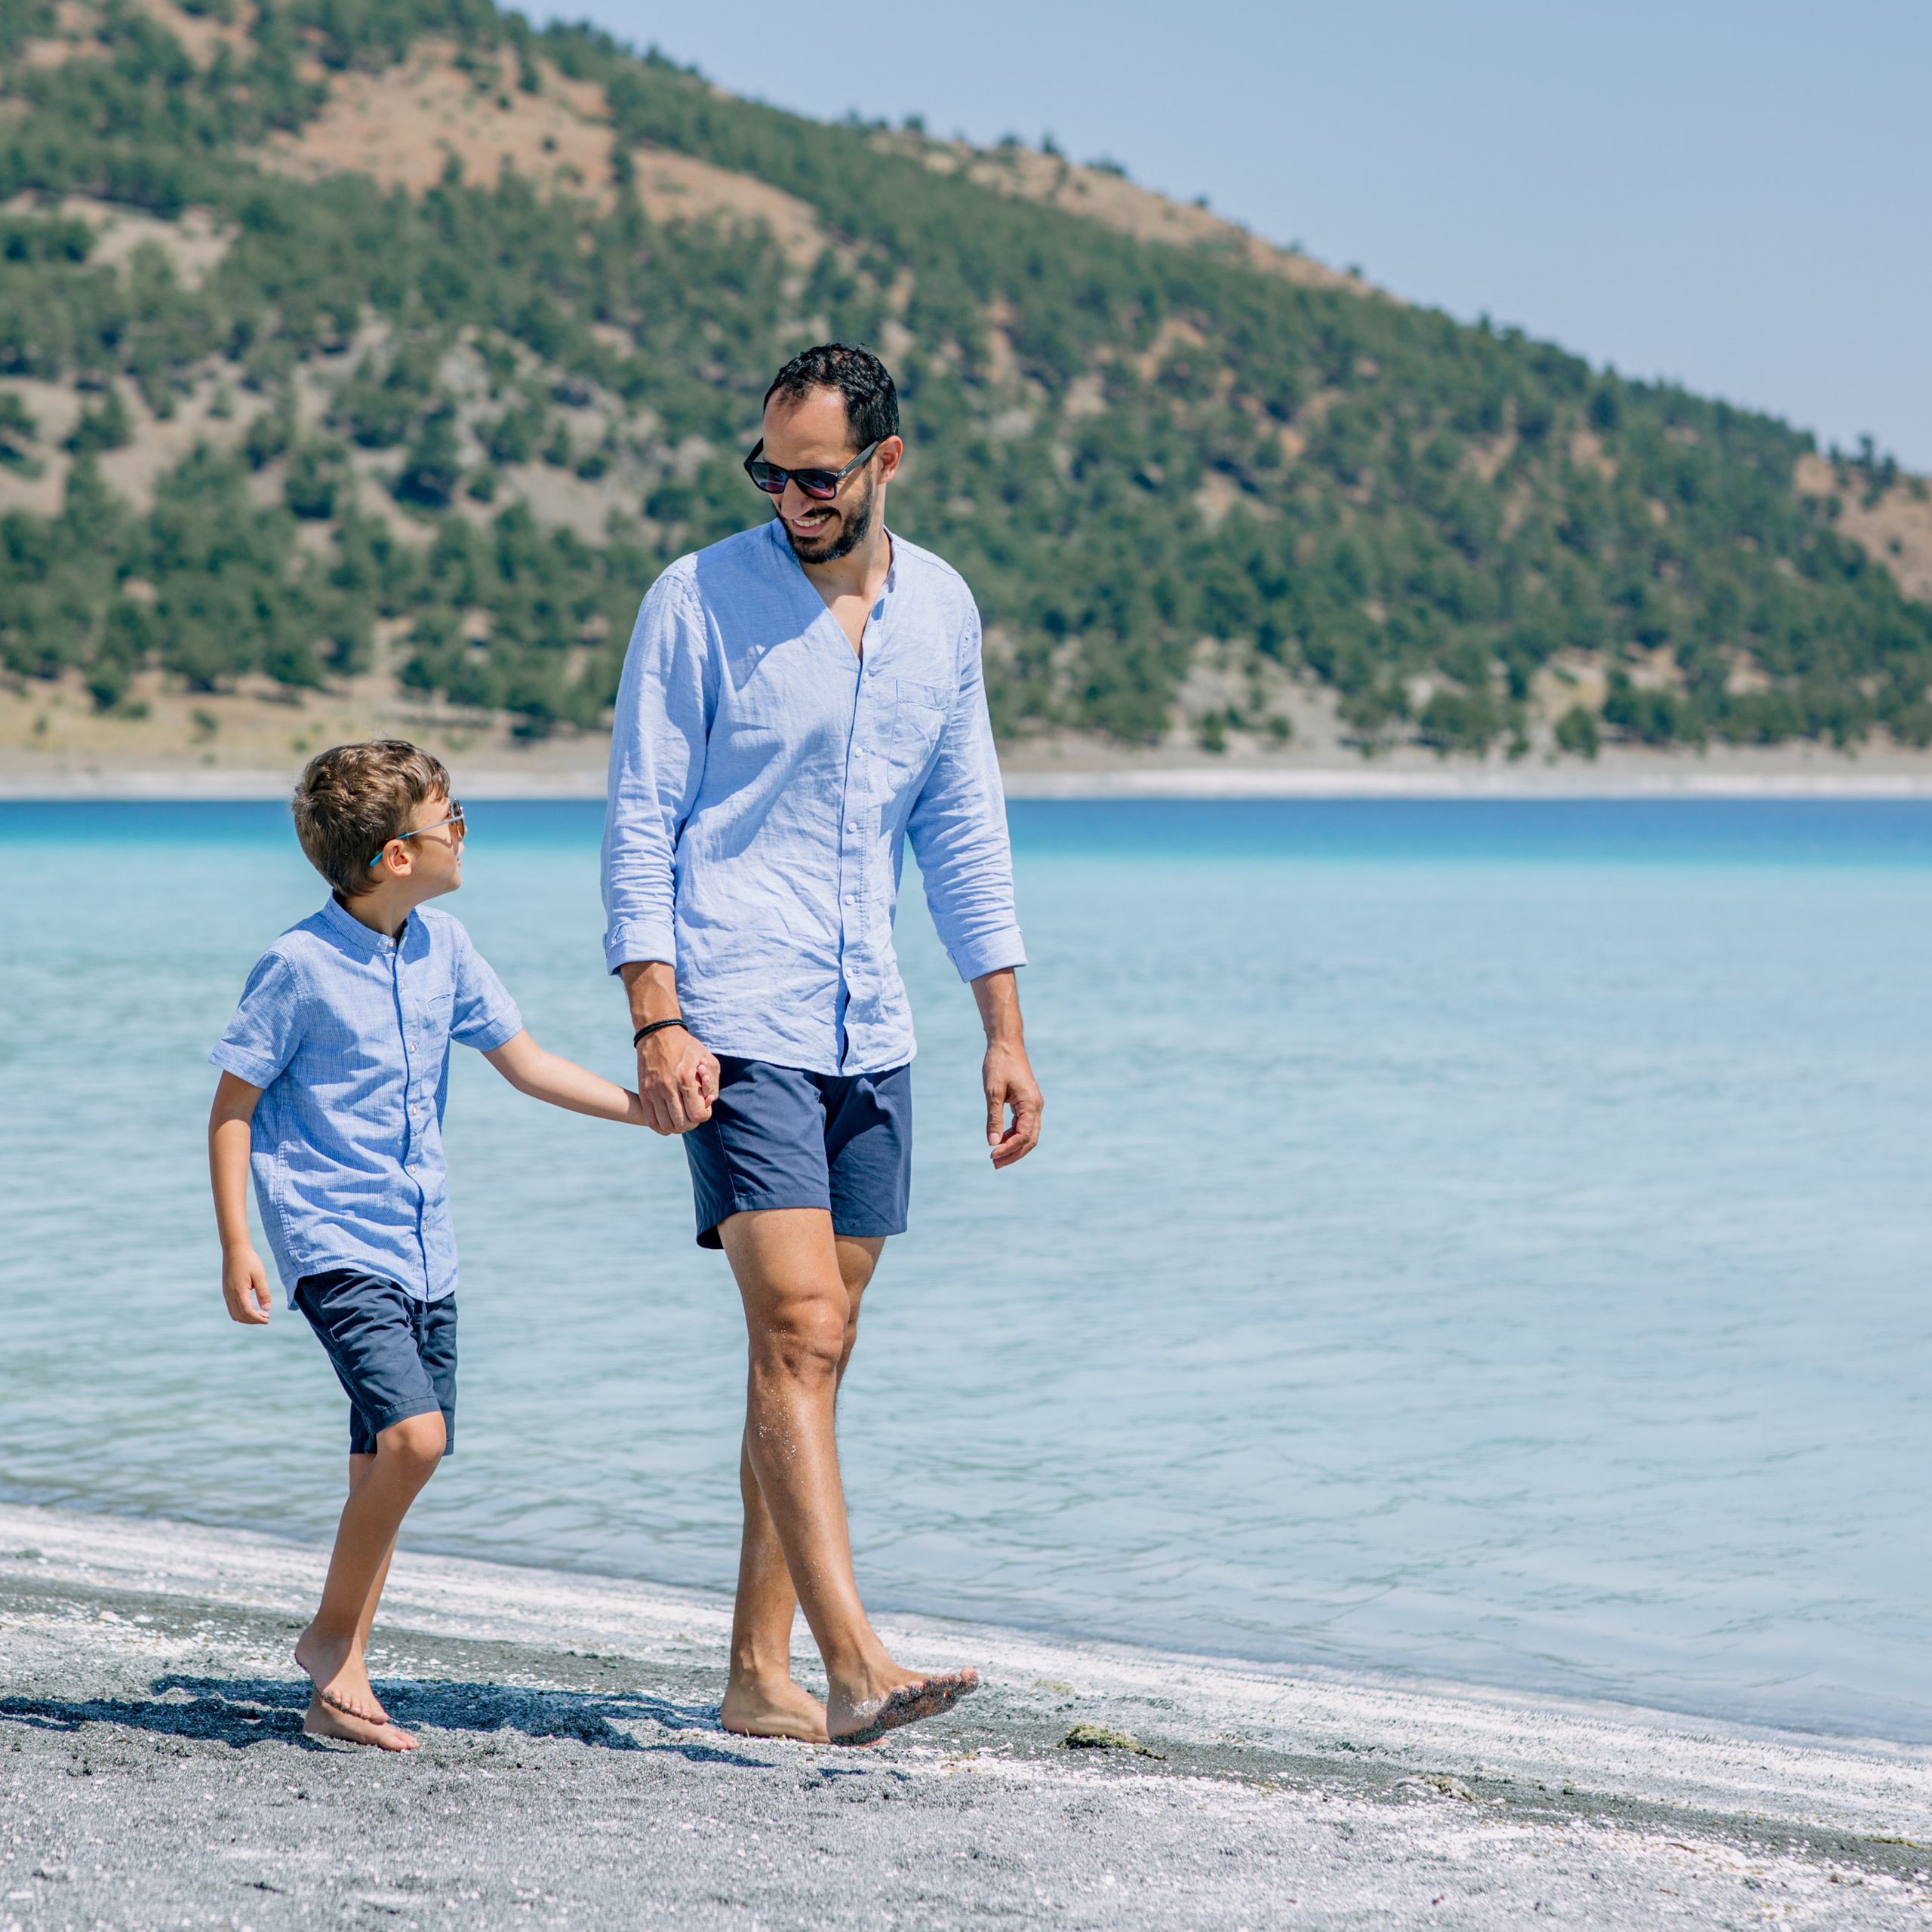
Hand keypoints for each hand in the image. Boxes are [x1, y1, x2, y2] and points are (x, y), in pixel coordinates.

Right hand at [222, 1246, 271, 1324]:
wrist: (234, 1250)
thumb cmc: (249, 1261)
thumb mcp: (260, 1275)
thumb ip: (264, 1292)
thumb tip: (268, 1308)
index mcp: (239, 1291)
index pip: (247, 1312)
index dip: (257, 1318)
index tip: (268, 1318)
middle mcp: (230, 1295)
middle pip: (240, 1316)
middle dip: (253, 1320)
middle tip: (267, 1317)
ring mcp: (227, 1294)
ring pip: (235, 1314)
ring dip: (247, 1318)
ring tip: (261, 1313)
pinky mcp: (227, 1292)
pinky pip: (232, 1308)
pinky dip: (242, 1313)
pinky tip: (253, 1308)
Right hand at [637, 1025, 720, 1134]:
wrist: (658, 1034)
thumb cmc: (687, 1047)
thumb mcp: (708, 1059)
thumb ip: (713, 1084)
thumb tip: (709, 1103)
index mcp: (686, 1079)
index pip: (697, 1115)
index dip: (704, 1116)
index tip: (703, 1107)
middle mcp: (669, 1087)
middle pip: (682, 1123)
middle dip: (691, 1124)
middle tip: (693, 1115)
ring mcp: (654, 1091)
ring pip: (666, 1125)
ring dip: (677, 1127)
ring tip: (682, 1118)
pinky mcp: (644, 1092)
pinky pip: (651, 1121)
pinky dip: (661, 1127)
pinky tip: (668, 1122)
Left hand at [982, 1038, 1042, 1168]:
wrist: (1006, 1044)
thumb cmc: (999, 1065)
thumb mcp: (993, 1091)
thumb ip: (994, 1118)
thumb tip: (992, 1143)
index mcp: (1031, 1104)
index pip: (1023, 1136)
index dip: (1008, 1148)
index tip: (991, 1154)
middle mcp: (1036, 1106)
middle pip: (1030, 1139)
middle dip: (1014, 1153)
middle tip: (995, 1164)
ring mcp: (1033, 1104)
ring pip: (1028, 1133)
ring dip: (1013, 1146)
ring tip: (995, 1156)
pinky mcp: (1027, 1102)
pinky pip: (1023, 1124)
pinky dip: (1013, 1134)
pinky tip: (999, 1139)